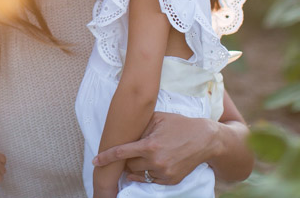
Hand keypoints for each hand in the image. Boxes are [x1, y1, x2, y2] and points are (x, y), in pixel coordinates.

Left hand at [93, 112, 214, 184]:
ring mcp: (164, 173)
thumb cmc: (178, 125)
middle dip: (127, 158)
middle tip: (132, 150)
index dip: (106, 157)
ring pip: (138, 174)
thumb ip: (139, 125)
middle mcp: (156, 161)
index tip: (95, 161)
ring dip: (135, 166)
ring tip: (143, 155)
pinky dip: (145, 173)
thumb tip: (123, 131)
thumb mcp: (157, 119)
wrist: (204, 139)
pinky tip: (149, 164)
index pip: (121, 153)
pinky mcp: (171, 180)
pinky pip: (149, 180)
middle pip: (129, 165)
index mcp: (150, 145)